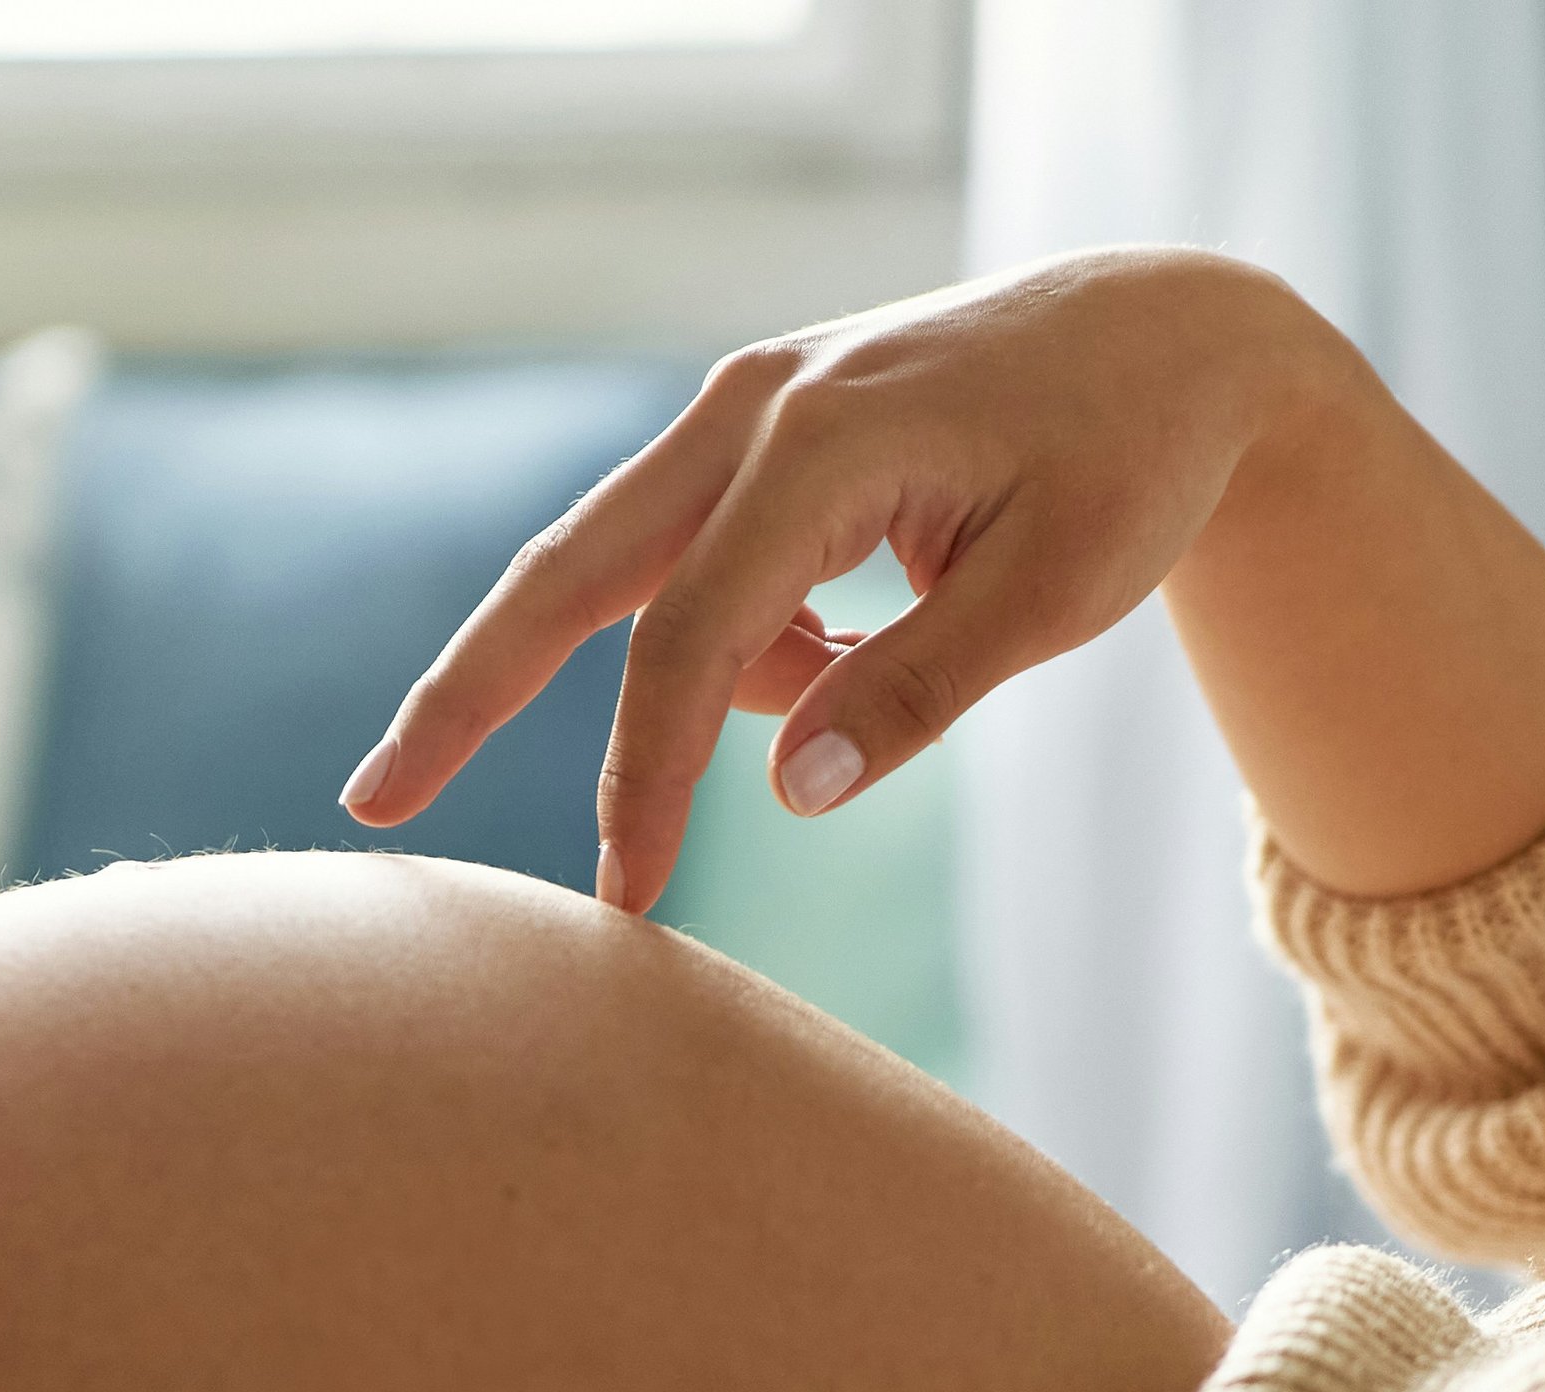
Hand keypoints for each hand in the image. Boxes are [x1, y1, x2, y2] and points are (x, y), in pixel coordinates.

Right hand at [341, 245, 1338, 912]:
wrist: (1173, 334)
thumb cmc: (1132, 459)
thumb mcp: (1058, 591)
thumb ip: (916, 691)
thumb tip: (787, 794)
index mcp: (820, 439)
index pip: (687, 642)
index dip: (643, 782)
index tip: (626, 904)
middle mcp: (749, 410)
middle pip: (563, 577)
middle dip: (463, 697)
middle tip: (371, 805)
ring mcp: (742, 414)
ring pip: (624, 577)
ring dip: (695, 680)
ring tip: (900, 637)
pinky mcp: (755, 438)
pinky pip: (704, 571)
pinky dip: (751, 641)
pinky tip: (871, 623)